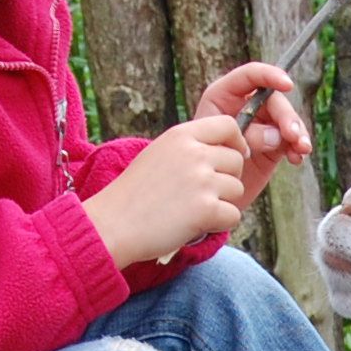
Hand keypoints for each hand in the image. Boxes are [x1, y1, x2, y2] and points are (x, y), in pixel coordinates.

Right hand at [83, 114, 249, 266]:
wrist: (113, 225)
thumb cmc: (134, 195)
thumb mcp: (159, 154)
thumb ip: (189, 148)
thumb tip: (228, 150)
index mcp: (181, 136)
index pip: (228, 125)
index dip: (236, 143)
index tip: (228, 160)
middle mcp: (194, 154)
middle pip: (237, 161)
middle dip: (227, 180)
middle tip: (201, 195)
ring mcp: (201, 181)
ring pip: (237, 189)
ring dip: (222, 204)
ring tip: (191, 210)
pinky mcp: (207, 209)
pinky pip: (233, 215)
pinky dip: (219, 224)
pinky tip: (194, 225)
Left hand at [201, 61, 310, 213]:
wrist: (202, 194)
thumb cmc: (200, 166)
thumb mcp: (218, 144)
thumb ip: (246, 135)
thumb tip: (276, 136)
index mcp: (224, 96)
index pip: (250, 76)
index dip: (270, 75)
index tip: (287, 85)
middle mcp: (246, 106)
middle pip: (274, 100)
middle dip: (287, 117)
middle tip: (293, 135)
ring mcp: (261, 125)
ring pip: (287, 120)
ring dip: (298, 133)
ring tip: (301, 149)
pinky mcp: (273, 146)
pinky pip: (291, 141)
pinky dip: (298, 148)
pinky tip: (297, 158)